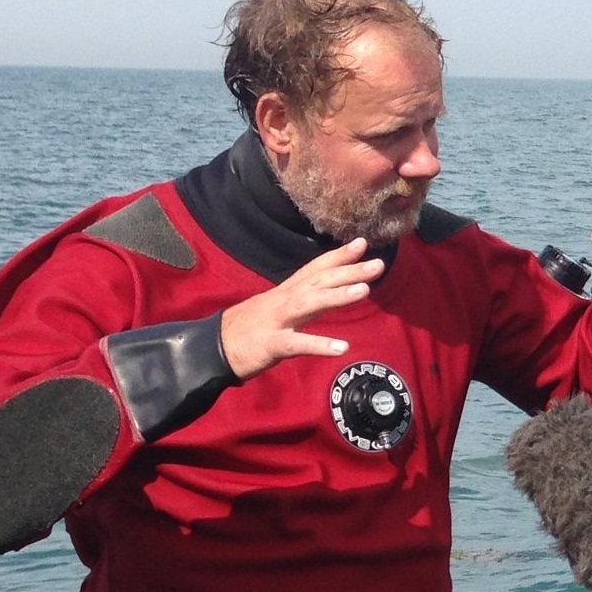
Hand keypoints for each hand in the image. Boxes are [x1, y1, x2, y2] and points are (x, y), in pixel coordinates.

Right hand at [219, 239, 381, 379]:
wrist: (213, 349)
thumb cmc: (250, 329)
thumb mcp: (278, 308)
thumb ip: (304, 298)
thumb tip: (329, 289)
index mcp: (286, 292)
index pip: (315, 269)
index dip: (338, 255)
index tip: (363, 243)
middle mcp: (283, 300)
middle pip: (319, 281)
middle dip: (349, 271)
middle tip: (379, 263)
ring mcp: (277, 321)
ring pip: (310, 304)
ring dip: (337, 296)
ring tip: (365, 290)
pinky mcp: (271, 344)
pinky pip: (297, 344)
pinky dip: (319, 345)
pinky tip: (342, 347)